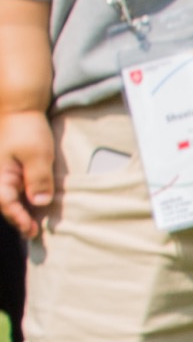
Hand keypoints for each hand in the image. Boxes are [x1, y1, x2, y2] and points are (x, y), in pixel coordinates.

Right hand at [0, 106, 54, 236]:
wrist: (20, 107)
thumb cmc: (26, 128)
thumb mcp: (38, 154)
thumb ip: (38, 178)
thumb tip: (40, 202)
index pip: (7, 204)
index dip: (19, 219)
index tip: (32, 231)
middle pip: (6, 205)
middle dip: (19, 219)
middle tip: (34, 234)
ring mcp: (3, 173)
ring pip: (10, 198)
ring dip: (21, 210)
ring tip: (33, 225)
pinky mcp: (10, 169)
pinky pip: (15, 188)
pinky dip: (23, 198)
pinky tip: (33, 205)